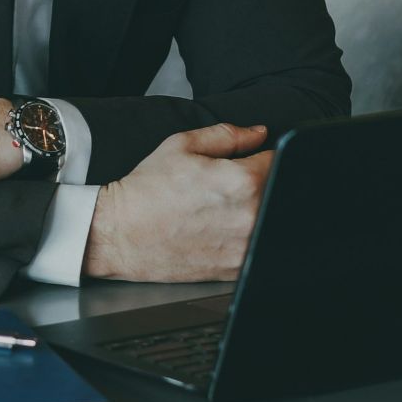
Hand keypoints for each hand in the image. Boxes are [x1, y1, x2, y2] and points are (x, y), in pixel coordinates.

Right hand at [82, 122, 273, 281]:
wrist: (121, 234)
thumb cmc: (147, 191)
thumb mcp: (181, 146)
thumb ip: (227, 135)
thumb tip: (258, 133)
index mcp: (242, 181)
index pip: (279, 160)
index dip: (263, 157)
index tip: (250, 161)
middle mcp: (251, 215)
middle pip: (280, 191)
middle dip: (261, 184)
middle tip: (229, 188)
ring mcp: (247, 246)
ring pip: (272, 218)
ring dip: (257, 211)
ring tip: (223, 210)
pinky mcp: (239, 268)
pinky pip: (260, 246)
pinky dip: (248, 236)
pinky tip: (221, 230)